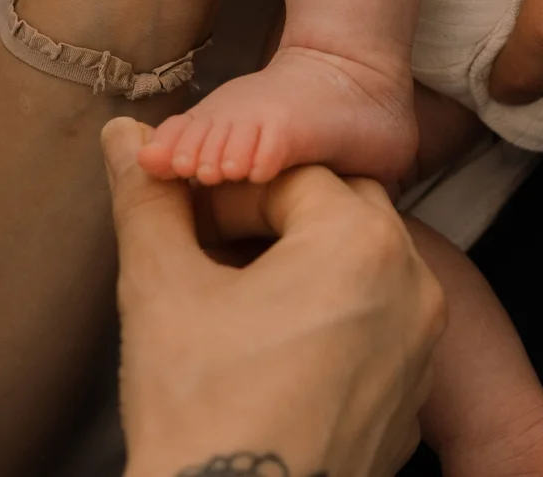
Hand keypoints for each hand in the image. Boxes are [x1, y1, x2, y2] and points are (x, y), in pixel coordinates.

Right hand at [102, 117, 444, 476]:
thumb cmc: (199, 408)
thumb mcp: (160, 287)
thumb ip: (147, 198)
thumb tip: (122, 134)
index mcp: (359, 242)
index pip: (287, 176)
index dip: (226, 191)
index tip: (183, 218)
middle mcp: (412, 286)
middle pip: (335, 210)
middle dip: (269, 218)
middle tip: (207, 250)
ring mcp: (420, 350)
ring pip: (360, 265)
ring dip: (303, 262)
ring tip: (236, 296)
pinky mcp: (411, 402)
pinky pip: (376, 325)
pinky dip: (330, 315)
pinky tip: (272, 348)